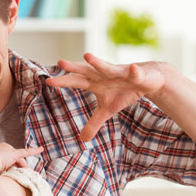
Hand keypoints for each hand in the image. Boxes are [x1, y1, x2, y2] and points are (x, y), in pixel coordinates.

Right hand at [0, 143, 43, 175]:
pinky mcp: (13, 153)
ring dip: (21, 167)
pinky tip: (41, 149)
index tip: (4, 174)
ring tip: (23, 174)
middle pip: (10, 160)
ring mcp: (6, 150)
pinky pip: (25, 152)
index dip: (5, 168)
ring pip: (17, 160)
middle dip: (14, 168)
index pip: (1, 160)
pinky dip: (34, 151)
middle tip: (15, 177)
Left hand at [46, 52, 169, 141]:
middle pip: (87, 70)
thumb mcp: (108, 110)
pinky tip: (133, 68)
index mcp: (96, 82)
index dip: (63, 81)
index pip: (77, 81)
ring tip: (87, 56)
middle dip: (75, 67)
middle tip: (60, 62)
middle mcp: (104, 74)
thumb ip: (94, 123)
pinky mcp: (137, 73)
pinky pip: (135, 72)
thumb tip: (82, 140)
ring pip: (108, 67)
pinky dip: (134, 71)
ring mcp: (120, 72)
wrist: (147, 80)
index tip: (48, 81)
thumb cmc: (123, 92)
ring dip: (98, 62)